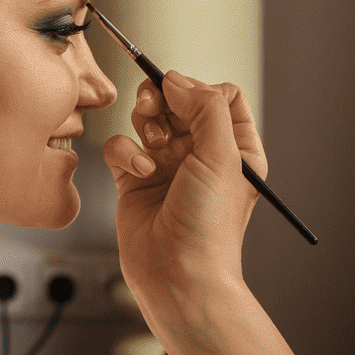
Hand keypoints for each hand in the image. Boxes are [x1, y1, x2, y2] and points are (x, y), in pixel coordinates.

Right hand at [102, 70, 266, 294]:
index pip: (219, 96)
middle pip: (177, 101)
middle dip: (162, 99)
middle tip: (153, 106)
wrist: (178, 275)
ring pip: (147, 119)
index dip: (198, 90)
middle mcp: (200, 154)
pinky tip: (138, 174)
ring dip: (144, 123)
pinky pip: (120, 146)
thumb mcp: (222, 156)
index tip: (184, 99)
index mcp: (234, 148)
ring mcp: (165, 166)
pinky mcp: (133, 179)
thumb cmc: (209, 227)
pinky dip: (125, 154)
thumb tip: (176, 80)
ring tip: (151, 143)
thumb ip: (204, 107)